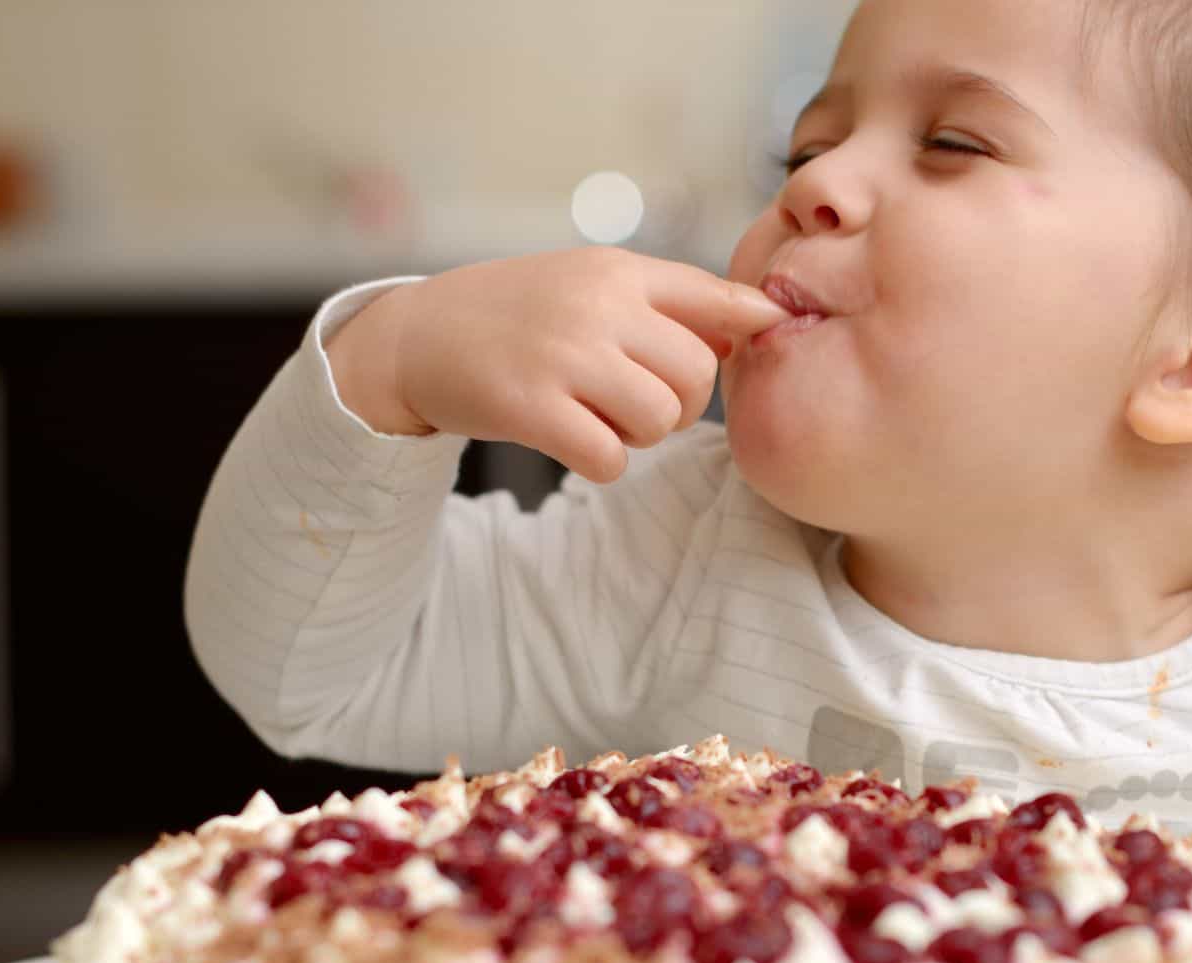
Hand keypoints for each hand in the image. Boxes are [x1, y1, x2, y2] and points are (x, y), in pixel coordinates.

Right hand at [327, 247, 786, 482]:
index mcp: (617, 271)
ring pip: (658, 420)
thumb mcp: (590, 283)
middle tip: (636, 402)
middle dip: (679, 404)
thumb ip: (669, 302)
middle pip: (695, 376)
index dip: (753, 319)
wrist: (418, 335)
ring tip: (598, 415)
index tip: (772, 330)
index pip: (713, 294)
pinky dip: (602, 461)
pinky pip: (611, 457)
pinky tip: (573, 439)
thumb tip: (755, 323)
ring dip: (639, 436)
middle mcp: (595, 305)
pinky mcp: (530, 406)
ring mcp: (562, 355)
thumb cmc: (519, 313)